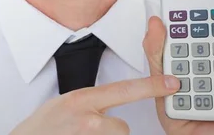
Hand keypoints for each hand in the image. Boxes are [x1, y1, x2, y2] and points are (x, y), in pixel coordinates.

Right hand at [10, 75, 179, 133]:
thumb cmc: (41, 127)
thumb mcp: (64, 105)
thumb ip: (87, 102)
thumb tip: (105, 106)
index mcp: (81, 99)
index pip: (124, 89)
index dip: (151, 86)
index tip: (172, 83)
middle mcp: (88, 119)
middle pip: (122, 126)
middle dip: (111, 130)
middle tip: (88, 131)